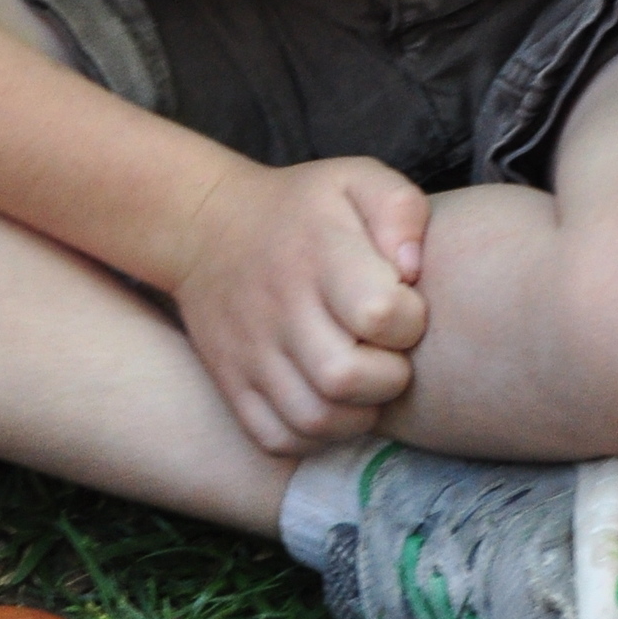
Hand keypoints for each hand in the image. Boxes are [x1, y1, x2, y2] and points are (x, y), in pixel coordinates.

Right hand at [169, 152, 428, 453]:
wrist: (205, 228)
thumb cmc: (300, 210)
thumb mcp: (356, 180)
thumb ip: (402, 210)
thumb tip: (412, 272)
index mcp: (318, 253)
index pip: (379, 314)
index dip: (408, 320)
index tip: (401, 306)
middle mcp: (279, 307)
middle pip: (345, 378)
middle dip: (389, 376)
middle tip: (387, 353)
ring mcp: (250, 352)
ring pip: (315, 420)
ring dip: (357, 414)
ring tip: (363, 384)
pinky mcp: (232, 384)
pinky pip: (278, 438)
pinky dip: (314, 436)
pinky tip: (329, 404)